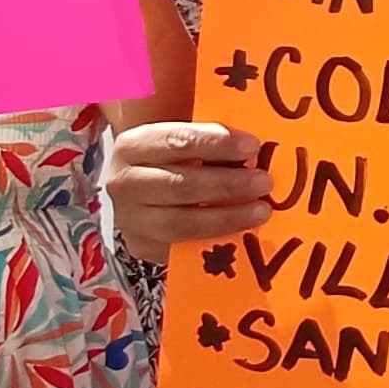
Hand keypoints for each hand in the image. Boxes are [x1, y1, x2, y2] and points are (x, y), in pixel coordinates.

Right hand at [106, 123, 273, 259]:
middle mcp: (124, 182)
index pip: (177, 141)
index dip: (216, 144)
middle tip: (264, 182)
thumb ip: (210, 141)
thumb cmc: (171, 160)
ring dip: (227, 217)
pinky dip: (216, 240)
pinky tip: (242, 233)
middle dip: (227, 184)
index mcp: (133, 145)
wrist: (141, 191)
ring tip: (261, 210)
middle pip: (180, 184)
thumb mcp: (182, 140)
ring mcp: (130, 219)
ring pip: (182, 222)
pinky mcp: (142, 246)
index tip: (252, 146)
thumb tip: (252, 151)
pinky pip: (183, 247)